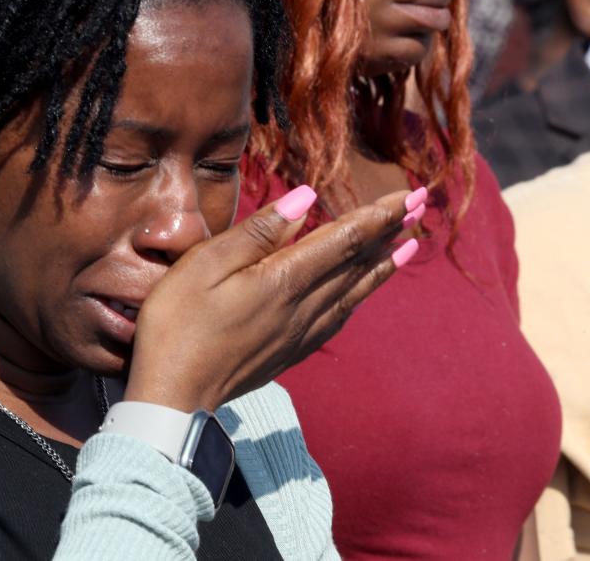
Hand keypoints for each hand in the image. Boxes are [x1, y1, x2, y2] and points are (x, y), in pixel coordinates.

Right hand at [124, 184, 426, 411]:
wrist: (172, 397)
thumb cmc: (177, 324)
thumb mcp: (206, 264)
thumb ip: (260, 231)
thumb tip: (307, 198)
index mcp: (285, 279)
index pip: (345, 239)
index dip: (378, 215)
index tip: (407, 193)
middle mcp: (303, 307)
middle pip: (357, 263)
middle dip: (389, 232)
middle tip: (417, 206)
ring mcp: (299, 333)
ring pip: (354, 293)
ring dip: (382, 266)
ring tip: (407, 247)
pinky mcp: (290, 352)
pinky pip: (338, 319)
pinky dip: (359, 298)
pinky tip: (361, 295)